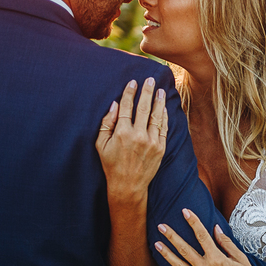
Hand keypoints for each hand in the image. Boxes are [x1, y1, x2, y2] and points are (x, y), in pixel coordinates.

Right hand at [96, 78, 166, 201]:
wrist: (128, 185)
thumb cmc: (111, 164)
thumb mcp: (101, 144)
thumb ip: (106, 123)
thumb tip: (115, 104)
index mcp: (121, 133)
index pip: (127, 107)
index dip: (130, 93)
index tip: (133, 82)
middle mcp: (138, 136)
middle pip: (144, 108)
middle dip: (147, 92)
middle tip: (150, 79)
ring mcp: (151, 142)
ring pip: (156, 116)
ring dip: (159, 101)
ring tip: (160, 90)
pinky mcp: (161, 148)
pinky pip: (164, 128)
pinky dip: (164, 116)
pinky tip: (164, 108)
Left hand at [156, 209, 265, 265]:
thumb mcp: (241, 258)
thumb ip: (226, 243)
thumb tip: (215, 229)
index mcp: (217, 259)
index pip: (202, 236)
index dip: (193, 222)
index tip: (186, 212)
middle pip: (184, 250)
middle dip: (171, 236)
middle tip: (162, 227)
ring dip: (167, 254)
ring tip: (157, 244)